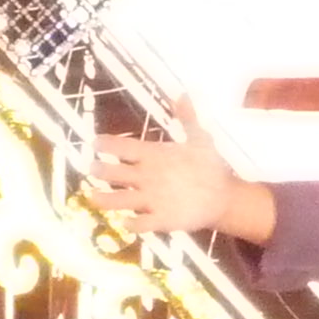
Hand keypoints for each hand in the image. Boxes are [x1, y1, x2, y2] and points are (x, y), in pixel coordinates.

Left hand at [86, 96, 241, 234]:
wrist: (226, 198)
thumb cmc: (210, 168)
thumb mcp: (201, 140)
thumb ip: (187, 119)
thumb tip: (183, 94)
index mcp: (155, 155)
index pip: (122, 147)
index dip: (105, 144)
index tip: (94, 143)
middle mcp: (149, 177)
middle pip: (113, 173)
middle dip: (99, 170)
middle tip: (92, 169)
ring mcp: (153, 200)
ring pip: (119, 201)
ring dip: (103, 199)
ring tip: (92, 197)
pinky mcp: (161, 220)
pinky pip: (138, 224)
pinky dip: (129, 224)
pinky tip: (123, 222)